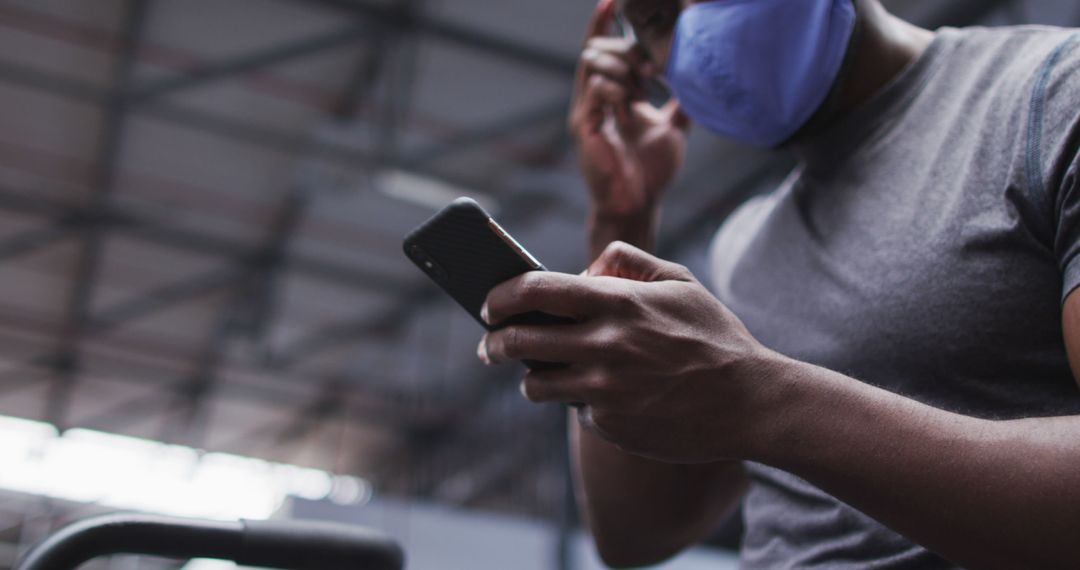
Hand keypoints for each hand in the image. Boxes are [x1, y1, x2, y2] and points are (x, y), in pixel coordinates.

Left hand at [478, 242, 782, 463]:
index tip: (489, 303)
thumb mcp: (680, 282)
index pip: (536, 290)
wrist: (750, 402)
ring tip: (540, 373)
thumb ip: (630, 263)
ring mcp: (605, 389)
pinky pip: (576, 411)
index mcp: (617, 302)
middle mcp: (604, 345)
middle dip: (495, 343)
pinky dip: (581, 403)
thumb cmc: (715, 337)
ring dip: (532, 378)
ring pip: (536, 385)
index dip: (502, 295)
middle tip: (490, 346)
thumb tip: (587, 267)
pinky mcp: (610, 425)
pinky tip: (605, 397)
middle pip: (520, 342)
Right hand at [569, 0, 688, 217]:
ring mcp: (587, 113)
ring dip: (623, 67)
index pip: (603, 52)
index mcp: (611, 97)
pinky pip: (595, 91)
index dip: (604, 24)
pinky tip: (630, 99)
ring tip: (645, 84)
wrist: (638, 204)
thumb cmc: (650, 172)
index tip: (613, 0)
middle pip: (596, 52)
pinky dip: (615, 87)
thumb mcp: (671, 127)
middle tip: (649, 59)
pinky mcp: (586, 128)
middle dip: (621, 45)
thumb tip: (701, 81)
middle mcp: (594, 101)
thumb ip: (680, 103)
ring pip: (594, 67)